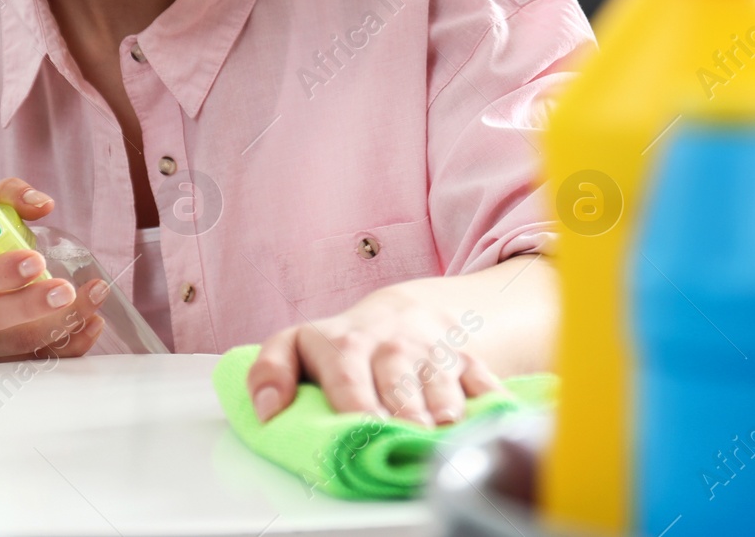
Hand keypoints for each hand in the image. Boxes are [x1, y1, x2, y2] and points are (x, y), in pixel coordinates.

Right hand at [0, 178, 107, 375]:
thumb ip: (10, 196)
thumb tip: (44, 203)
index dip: (0, 274)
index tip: (37, 259)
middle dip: (33, 305)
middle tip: (69, 290)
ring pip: (12, 346)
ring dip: (58, 327)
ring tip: (93, 301)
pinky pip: (29, 362)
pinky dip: (64, 347)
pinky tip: (90, 326)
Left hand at [244, 286, 501, 426]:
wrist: (403, 314)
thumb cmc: (343, 344)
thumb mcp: (296, 345)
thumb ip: (269, 371)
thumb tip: (266, 410)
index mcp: (344, 345)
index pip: (349, 380)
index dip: (358, 408)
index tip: (364, 432)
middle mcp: (391, 346)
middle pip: (400, 388)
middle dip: (404, 417)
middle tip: (406, 442)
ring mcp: (432, 352)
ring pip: (442, 386)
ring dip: (445, 414)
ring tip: (443, 437)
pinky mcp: (466, 359)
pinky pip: (483, 383)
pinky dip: (488, 404)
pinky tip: (487, 424)